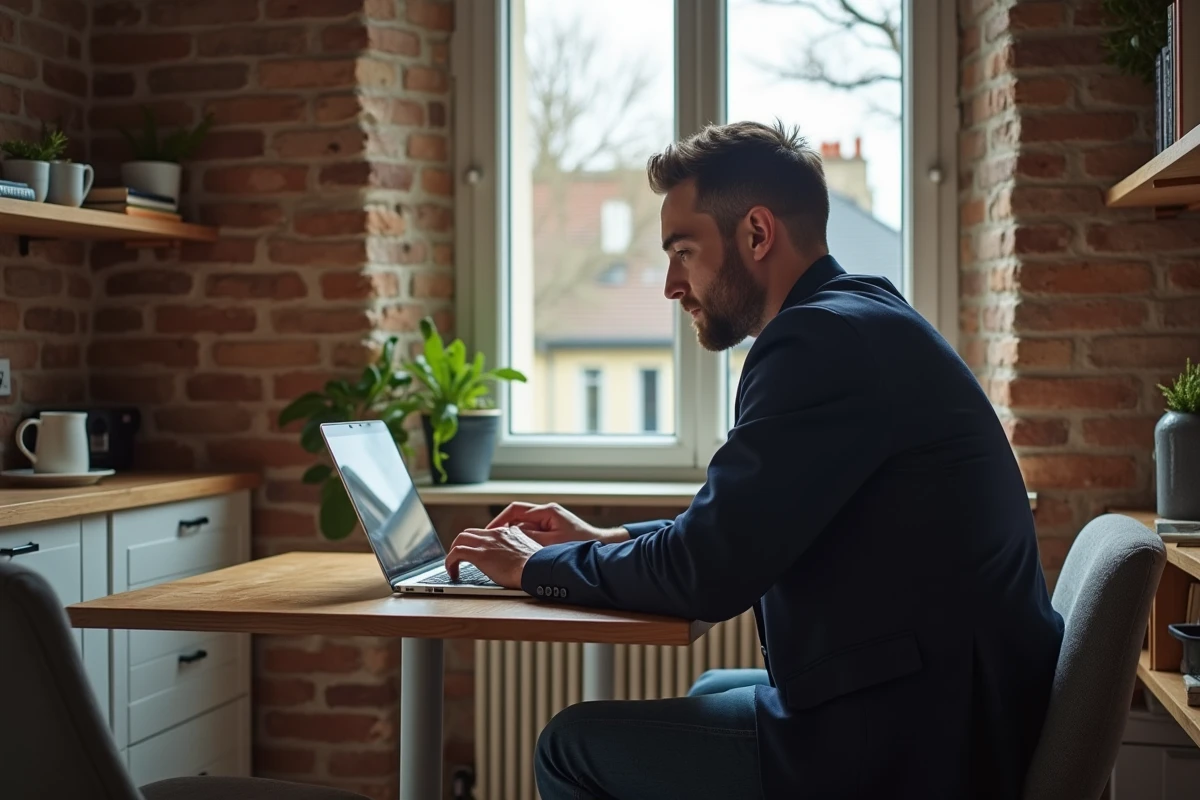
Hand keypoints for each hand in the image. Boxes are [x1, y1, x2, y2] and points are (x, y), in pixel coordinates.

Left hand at [445, 525, 541, 588]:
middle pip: (470, 532)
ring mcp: (486, 543)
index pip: (487, 532)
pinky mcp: (479, 555)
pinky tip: (453, 573)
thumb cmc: (536, 565)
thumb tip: (522, 551)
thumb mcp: (531, 549)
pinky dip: (450, 562)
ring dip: (453, 552)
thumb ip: (522, 546)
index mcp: (507, 533)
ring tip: (453, 566)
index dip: (479, 542)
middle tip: (460, 558)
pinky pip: (456, 553)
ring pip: (460, 539)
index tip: (477, 552)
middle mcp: (495, 534)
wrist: (536, 568)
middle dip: (462, 544)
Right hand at [486, 502, 628, 546]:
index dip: (498, 520)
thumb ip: (530, 538)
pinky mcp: (552, 529)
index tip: (488, 531)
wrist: (601, 545)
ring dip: (514, 537)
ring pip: (523, 526)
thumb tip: (509, 535)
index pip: (514, 510)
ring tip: (503, 549)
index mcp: (546, 511)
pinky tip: (519, 552)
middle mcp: (546, 512)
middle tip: (491, 542)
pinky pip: (532, 532)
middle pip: (516, 517)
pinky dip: (524, 540)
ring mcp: (549, 520)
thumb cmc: (580, 543)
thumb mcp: (552, 543)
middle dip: (503, 529)